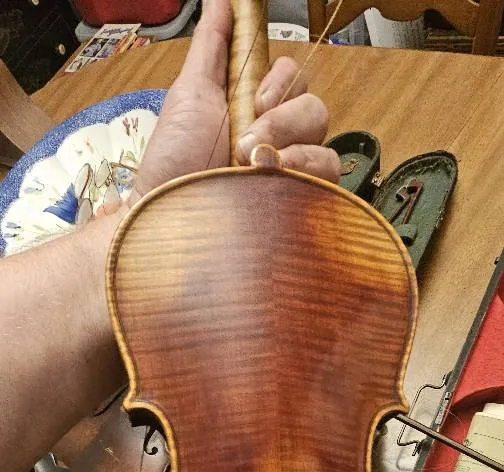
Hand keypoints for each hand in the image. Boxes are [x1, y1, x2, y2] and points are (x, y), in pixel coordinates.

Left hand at [131, 0, 339, 202]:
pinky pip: (329, 174)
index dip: (281, 81)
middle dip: (283, 118)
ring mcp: (290, 172)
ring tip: (253, 165)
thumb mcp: (189, 94)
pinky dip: (306, 170)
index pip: (292, 78)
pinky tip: (275, 178)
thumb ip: (211, 46)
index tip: (258, 99)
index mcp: (254, 109)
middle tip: (247, 141)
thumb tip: (221, 0)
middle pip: (313, 106)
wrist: (168, 216)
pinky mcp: (300, 203)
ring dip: (291, 144)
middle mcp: (277, 139)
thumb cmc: (172, 164)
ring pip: (324, 138)